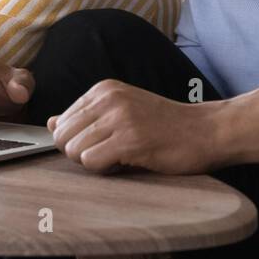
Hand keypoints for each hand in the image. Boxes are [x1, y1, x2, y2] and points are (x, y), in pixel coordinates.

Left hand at [47, 80, 221, 174]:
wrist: (207, 131)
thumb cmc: (166, 126)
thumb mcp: (122, 112)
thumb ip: (86, 118)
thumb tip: (50, 123)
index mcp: (103, 89)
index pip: (61, 122)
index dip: (76, 141)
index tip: (102, 144)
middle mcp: (108, 98)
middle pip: (62, 137)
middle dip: (79, 154)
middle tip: (108, 155)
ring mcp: (119, 118)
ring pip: (74, 151)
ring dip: (93, 163)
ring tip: (120, 157)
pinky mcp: (130, 139)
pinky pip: (91, 162)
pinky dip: (104, 170)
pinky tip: (127, 162)